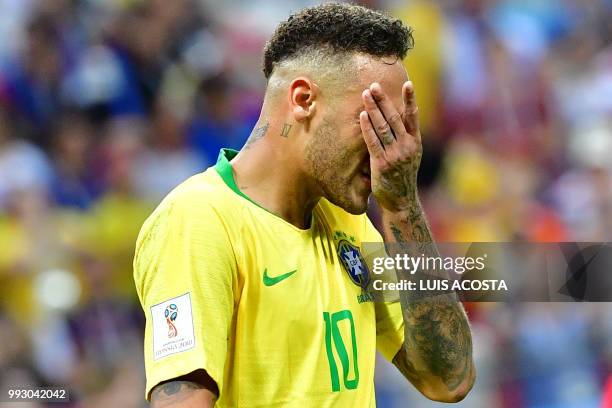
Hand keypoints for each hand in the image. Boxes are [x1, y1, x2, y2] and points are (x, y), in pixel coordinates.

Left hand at [359, 81, 421, 211]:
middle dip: (383, 100)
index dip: (410, 99)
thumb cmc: (402, 176)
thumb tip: (394, 119)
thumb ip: (404, 138)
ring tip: (365, 94)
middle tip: (374, 85)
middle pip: (393, 117)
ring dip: (373, 109)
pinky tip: (362, 115)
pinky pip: (372, 141)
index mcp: (415, 142)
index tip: (408, 83)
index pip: (413, 116)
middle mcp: (407, 146)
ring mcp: (395, 155)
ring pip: (382, 126)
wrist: (401, 201)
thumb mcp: (409, 155)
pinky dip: (367, 127)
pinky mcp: (382, 164)